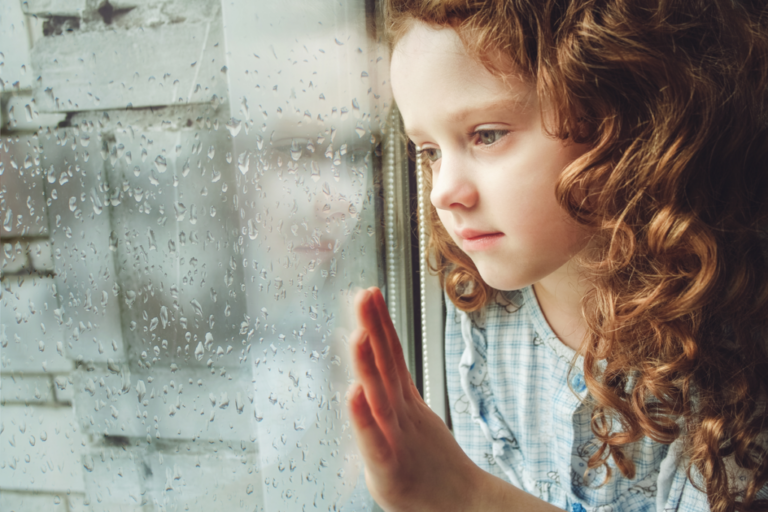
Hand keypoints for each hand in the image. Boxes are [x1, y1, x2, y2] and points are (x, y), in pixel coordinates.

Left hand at [347, 287, 482, 511]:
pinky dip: (362, 415)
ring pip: (380, 394)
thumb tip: (380, 372)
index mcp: (404, 403)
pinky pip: (373, 437)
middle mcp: (400, 414)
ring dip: (368, 362)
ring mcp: (396, 438)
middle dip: (374, 328)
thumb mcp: (413, 424)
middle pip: (386, 365)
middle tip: (365, 294)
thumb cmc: (432, 471)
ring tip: (358, 332)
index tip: (371, 293)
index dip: (381, 324)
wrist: (461, 506)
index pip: (391, 355)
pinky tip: (353, 392)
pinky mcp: (388, 466)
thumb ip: (397, 396)